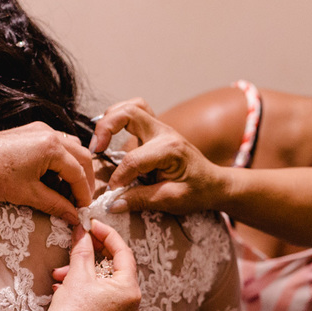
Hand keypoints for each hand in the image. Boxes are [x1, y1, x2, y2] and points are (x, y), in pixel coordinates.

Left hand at [0, 122, 95, 222]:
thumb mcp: (28, 194)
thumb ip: (56, 204)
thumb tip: (73, 216)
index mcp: (51, 147)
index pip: (79, 173)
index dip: (84, 194)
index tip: (83, 211)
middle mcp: (49, 133)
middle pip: (81, 158)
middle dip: (84, 182)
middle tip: (80, 203)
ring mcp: (40, 130)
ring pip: (71, 150)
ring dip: (74, 171)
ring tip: (67, 193)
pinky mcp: (30, 132)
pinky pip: (56, 146)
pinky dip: (61, 163)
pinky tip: (53, 180)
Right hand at [42, 220, 140, 310]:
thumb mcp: (77, 275)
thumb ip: (83, 249)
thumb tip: (83, 231)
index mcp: (130, 289)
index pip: (123, 252)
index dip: (107, 235)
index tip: (92, 224)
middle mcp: (132, 301)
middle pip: (115, 266)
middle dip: (92, 253)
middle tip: (79, 241)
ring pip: (106, 279)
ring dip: (84, 270)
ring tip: (61, 271)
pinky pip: (103, 292)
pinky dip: (87, 284)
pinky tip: (65, 283)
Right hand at [88, 99, 229, 214]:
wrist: (216, 183)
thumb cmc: (199, 192)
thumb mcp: (172, 200)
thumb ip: (141, 200)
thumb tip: (112, 203)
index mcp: (170, 149)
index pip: (133, 160)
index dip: (118, 178)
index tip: (113, 194)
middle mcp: (164, 132)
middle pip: (128, 113)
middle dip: (106, 129)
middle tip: (95, 150)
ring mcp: (160, 128)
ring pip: (131, 106)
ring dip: (111, 118)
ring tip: (99, 140)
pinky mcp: (156, 130)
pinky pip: (135, 112)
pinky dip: (119, 117)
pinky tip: (110, 134)